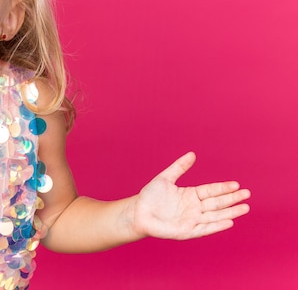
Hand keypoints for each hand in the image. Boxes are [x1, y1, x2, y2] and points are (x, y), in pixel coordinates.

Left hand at [133, 152, 250, 239]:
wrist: (138, 212)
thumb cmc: (150, 196)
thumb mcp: (165, 178)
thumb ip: (179, 167)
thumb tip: (192, 154)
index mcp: (191, 195)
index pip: (211, 190)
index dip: (223, 188)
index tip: (237, 184)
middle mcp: (194, 208)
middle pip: (217, 202)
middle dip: (232, 199)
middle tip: (247, 194)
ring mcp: (192, 220)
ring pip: (215, 216)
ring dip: (230, 212)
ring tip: (245, 208)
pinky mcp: (188, 231)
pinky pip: (205, 229)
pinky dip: (217, 226)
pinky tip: (229, 222)